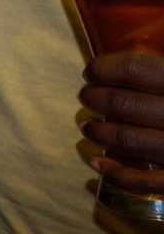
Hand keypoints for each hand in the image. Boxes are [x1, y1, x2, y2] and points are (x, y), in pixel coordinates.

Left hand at [81, 50, 163, 196]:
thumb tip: (143, 50)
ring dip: (102, 133)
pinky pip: (147, 182)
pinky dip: (118, 175)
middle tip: (87, 97)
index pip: (138, 69)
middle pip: (127, 104)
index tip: (92, 70)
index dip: (108, 68)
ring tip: (89, 128)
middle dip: (99, 100)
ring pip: (131, 141)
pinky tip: (100, 164)